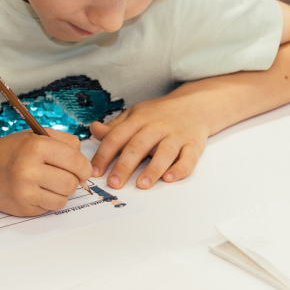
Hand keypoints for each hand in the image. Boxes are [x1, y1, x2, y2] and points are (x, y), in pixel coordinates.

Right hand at [0, 129, 91, 215]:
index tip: (82, 169)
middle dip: (73, 180)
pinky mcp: (23, 207)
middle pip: (71, 183)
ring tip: (49, 183)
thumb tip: (85, 165)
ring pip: (63, 198)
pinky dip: (49, 200)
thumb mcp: (37, 136)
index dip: (84, 168)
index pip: (76, 162)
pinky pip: (50, 208)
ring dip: (61, 192)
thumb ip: (65, 143)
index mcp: (36, 147)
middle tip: (65, 175)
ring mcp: (25, 191)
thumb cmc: (12, 150)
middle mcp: (29, 170)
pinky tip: (38, 191)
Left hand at [90, 96, 208, 188]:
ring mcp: (176, 136)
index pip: (117, 137)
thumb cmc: (160, 113)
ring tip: (142, 184)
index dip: (104, 154)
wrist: (195, 105)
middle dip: (125, 165)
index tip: (94, 171)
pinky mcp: (193, 145)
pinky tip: (169, 178)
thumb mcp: (135, 113)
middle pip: (138, 146)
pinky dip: (180, 169)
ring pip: (164, 152)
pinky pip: (188, 158)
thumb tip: (94, 129)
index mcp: (139, 119)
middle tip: (114, 183)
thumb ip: (115, 126)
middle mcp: (157, 127)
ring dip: (153, 169)